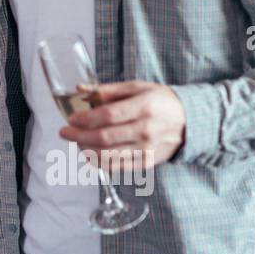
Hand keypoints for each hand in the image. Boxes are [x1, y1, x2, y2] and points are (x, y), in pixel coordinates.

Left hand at [58, 80, 184, 170]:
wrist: (190, 122)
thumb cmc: (160, 101)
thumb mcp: (138, 87)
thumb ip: (108, 90)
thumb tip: (80, 90)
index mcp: (144, 107)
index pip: (108, 116)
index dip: (86, 119)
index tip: (71, 118)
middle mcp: (146, 130)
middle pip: (105, 138)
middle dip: (79, 136)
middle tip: (64, 132)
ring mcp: (147, 149)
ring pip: (108, 156)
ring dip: (86, 150)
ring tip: (76, 141)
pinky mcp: (147, 162)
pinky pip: (117, 166)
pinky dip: (99, 162)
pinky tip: (89, 153)